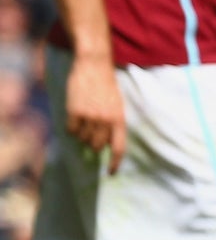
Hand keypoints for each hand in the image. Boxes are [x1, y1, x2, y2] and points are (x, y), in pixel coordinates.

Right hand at [65, 54, 126, 173]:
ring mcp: (90, 117)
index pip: (119, 148)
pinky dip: (71, 126)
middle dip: (92, 143)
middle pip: (96, 146)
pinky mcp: (75, 112)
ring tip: (83, 118)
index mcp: (120, 120)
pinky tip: (74, 115)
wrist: (94, 66)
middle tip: (90, 132)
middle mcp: (106, 121)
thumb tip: (104, 144)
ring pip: (82, 139)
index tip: (110, 173)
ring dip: (81, 133)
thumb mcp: (117, 106)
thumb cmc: (106, 86)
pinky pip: (70, 130)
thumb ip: (113, 124)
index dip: (114, 163)